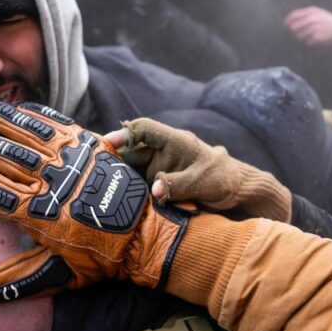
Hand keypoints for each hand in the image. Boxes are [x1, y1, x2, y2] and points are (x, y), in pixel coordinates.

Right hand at [0, 101, 190, 304]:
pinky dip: (35, 116)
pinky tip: (19, 110)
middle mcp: (49, 184)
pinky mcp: (90, 147)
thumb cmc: (104, 259)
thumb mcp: (61, 276)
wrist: (147, 236)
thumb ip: (20, 280)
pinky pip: (57, 126)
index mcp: (38, 215)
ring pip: (26, 137)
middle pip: (2, 160)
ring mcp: (70, 162)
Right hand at [104, 117, 290, 221]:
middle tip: (94, 171)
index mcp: (174, 141)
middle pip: (132, 151)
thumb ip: (178, 184)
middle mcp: (163, 153)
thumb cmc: (223, 178)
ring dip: (120, 177)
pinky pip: (140, 185)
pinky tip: (117, 201)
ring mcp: (160, 169)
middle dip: (114, 158)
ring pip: (133, 170)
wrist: (236, 191)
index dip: (125, 133)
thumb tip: (155, 190)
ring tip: (100, 188)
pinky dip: (130, 191)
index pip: (144, 129)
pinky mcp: (159, 184)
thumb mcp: (203, 181)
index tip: (107, 143)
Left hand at [284, 7, 331, 47]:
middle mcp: (312, 19)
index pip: (293, 16)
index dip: (287, 22)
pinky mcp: (318, 37)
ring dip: (302, 38)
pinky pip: (307, 42)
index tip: (286, 27)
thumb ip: (303, 15)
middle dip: (294, 32)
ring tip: (309, 37)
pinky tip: (314, 40)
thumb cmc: (327, 21)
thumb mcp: (317, 13)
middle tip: (298, 34)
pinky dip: (309, 42)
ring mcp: (315, 28)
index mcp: (311, 11)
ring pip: (299, 36)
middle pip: (294, 28)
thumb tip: (287, 23)